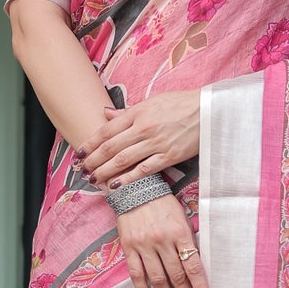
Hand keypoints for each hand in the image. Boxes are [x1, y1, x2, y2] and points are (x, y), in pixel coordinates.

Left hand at [79, 91, 199, 188]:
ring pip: (124, 160)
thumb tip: (105, 113)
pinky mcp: (169, 156)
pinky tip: (116, 186)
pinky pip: (145, 170)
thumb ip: (127, 111)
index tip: (79, 152)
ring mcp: (157, 143)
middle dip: (93, 160)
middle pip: (111, 147)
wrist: (209, 110)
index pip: (107, 130)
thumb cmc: (180, 104)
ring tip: (93, 179)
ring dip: (105, 171)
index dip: (91, 143)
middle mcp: (144, 128)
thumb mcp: (152, 101)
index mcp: (138, 113)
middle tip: (81, 170)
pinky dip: (129, 179)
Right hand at [116, 191, 210, 287]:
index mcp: (180, 232)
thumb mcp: (182, 217)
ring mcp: (144, 245)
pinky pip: (136, 274)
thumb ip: (188, 241)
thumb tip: (195, 267)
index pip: (193, 267)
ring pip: (158, 279)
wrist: (134, 188)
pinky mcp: (129, 247)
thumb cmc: (163, 204)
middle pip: (177, 277)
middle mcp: (163, 241)